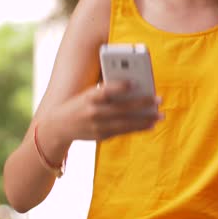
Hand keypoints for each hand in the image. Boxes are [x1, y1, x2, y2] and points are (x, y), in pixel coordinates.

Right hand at [40, 81, 162, 157]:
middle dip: (142, 104)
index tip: (134, 82)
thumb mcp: (87, 94)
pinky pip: (122, 131)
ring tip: (159, 116)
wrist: (58, 126)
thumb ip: (106, 92)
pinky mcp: (101, 136)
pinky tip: (149, 125)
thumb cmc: (79, 104)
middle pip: (121, 108)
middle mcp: (93, 112)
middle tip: (158, 100)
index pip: (105, 91)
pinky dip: (137, 128)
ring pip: (125, 123)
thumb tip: (133, 88)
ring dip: (144, 120)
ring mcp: (97, 126)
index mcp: (88, 97)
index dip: (119, 87)